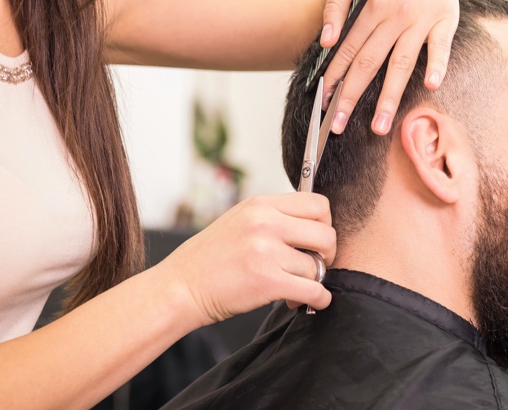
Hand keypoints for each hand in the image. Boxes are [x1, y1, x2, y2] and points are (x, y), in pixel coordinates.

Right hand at [163, 192, 336, 326]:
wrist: (180, 287)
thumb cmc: (208, 259)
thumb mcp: (239, 221)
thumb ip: (273, 218)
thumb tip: (311, 227)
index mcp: (260, 205)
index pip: (318, 204)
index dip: (324, 224)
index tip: (316, 240)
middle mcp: (266, 223)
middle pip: (326, 234)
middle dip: (327, 254)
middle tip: (315, 265)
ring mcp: (266, 252)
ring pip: (317, 266)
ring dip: (314, 280)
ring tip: (297, 287)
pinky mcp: (267, 282)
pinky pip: (313, 290)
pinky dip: (318, 300)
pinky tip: (309, 302)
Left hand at [321, 0, 457, 134]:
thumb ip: (335, 5)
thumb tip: (326, 42)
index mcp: (371, 2)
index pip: (348, 49)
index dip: (334, 76)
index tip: (323, 101)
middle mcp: (396, 13)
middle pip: (371, 63)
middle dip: (353, 97)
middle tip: (339, 125)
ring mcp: (423, 17)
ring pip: (403, 64)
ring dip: (390, 97)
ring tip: (380, 126)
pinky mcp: (446, 16)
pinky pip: (441, 46)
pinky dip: (437, 65)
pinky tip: (430, 86)